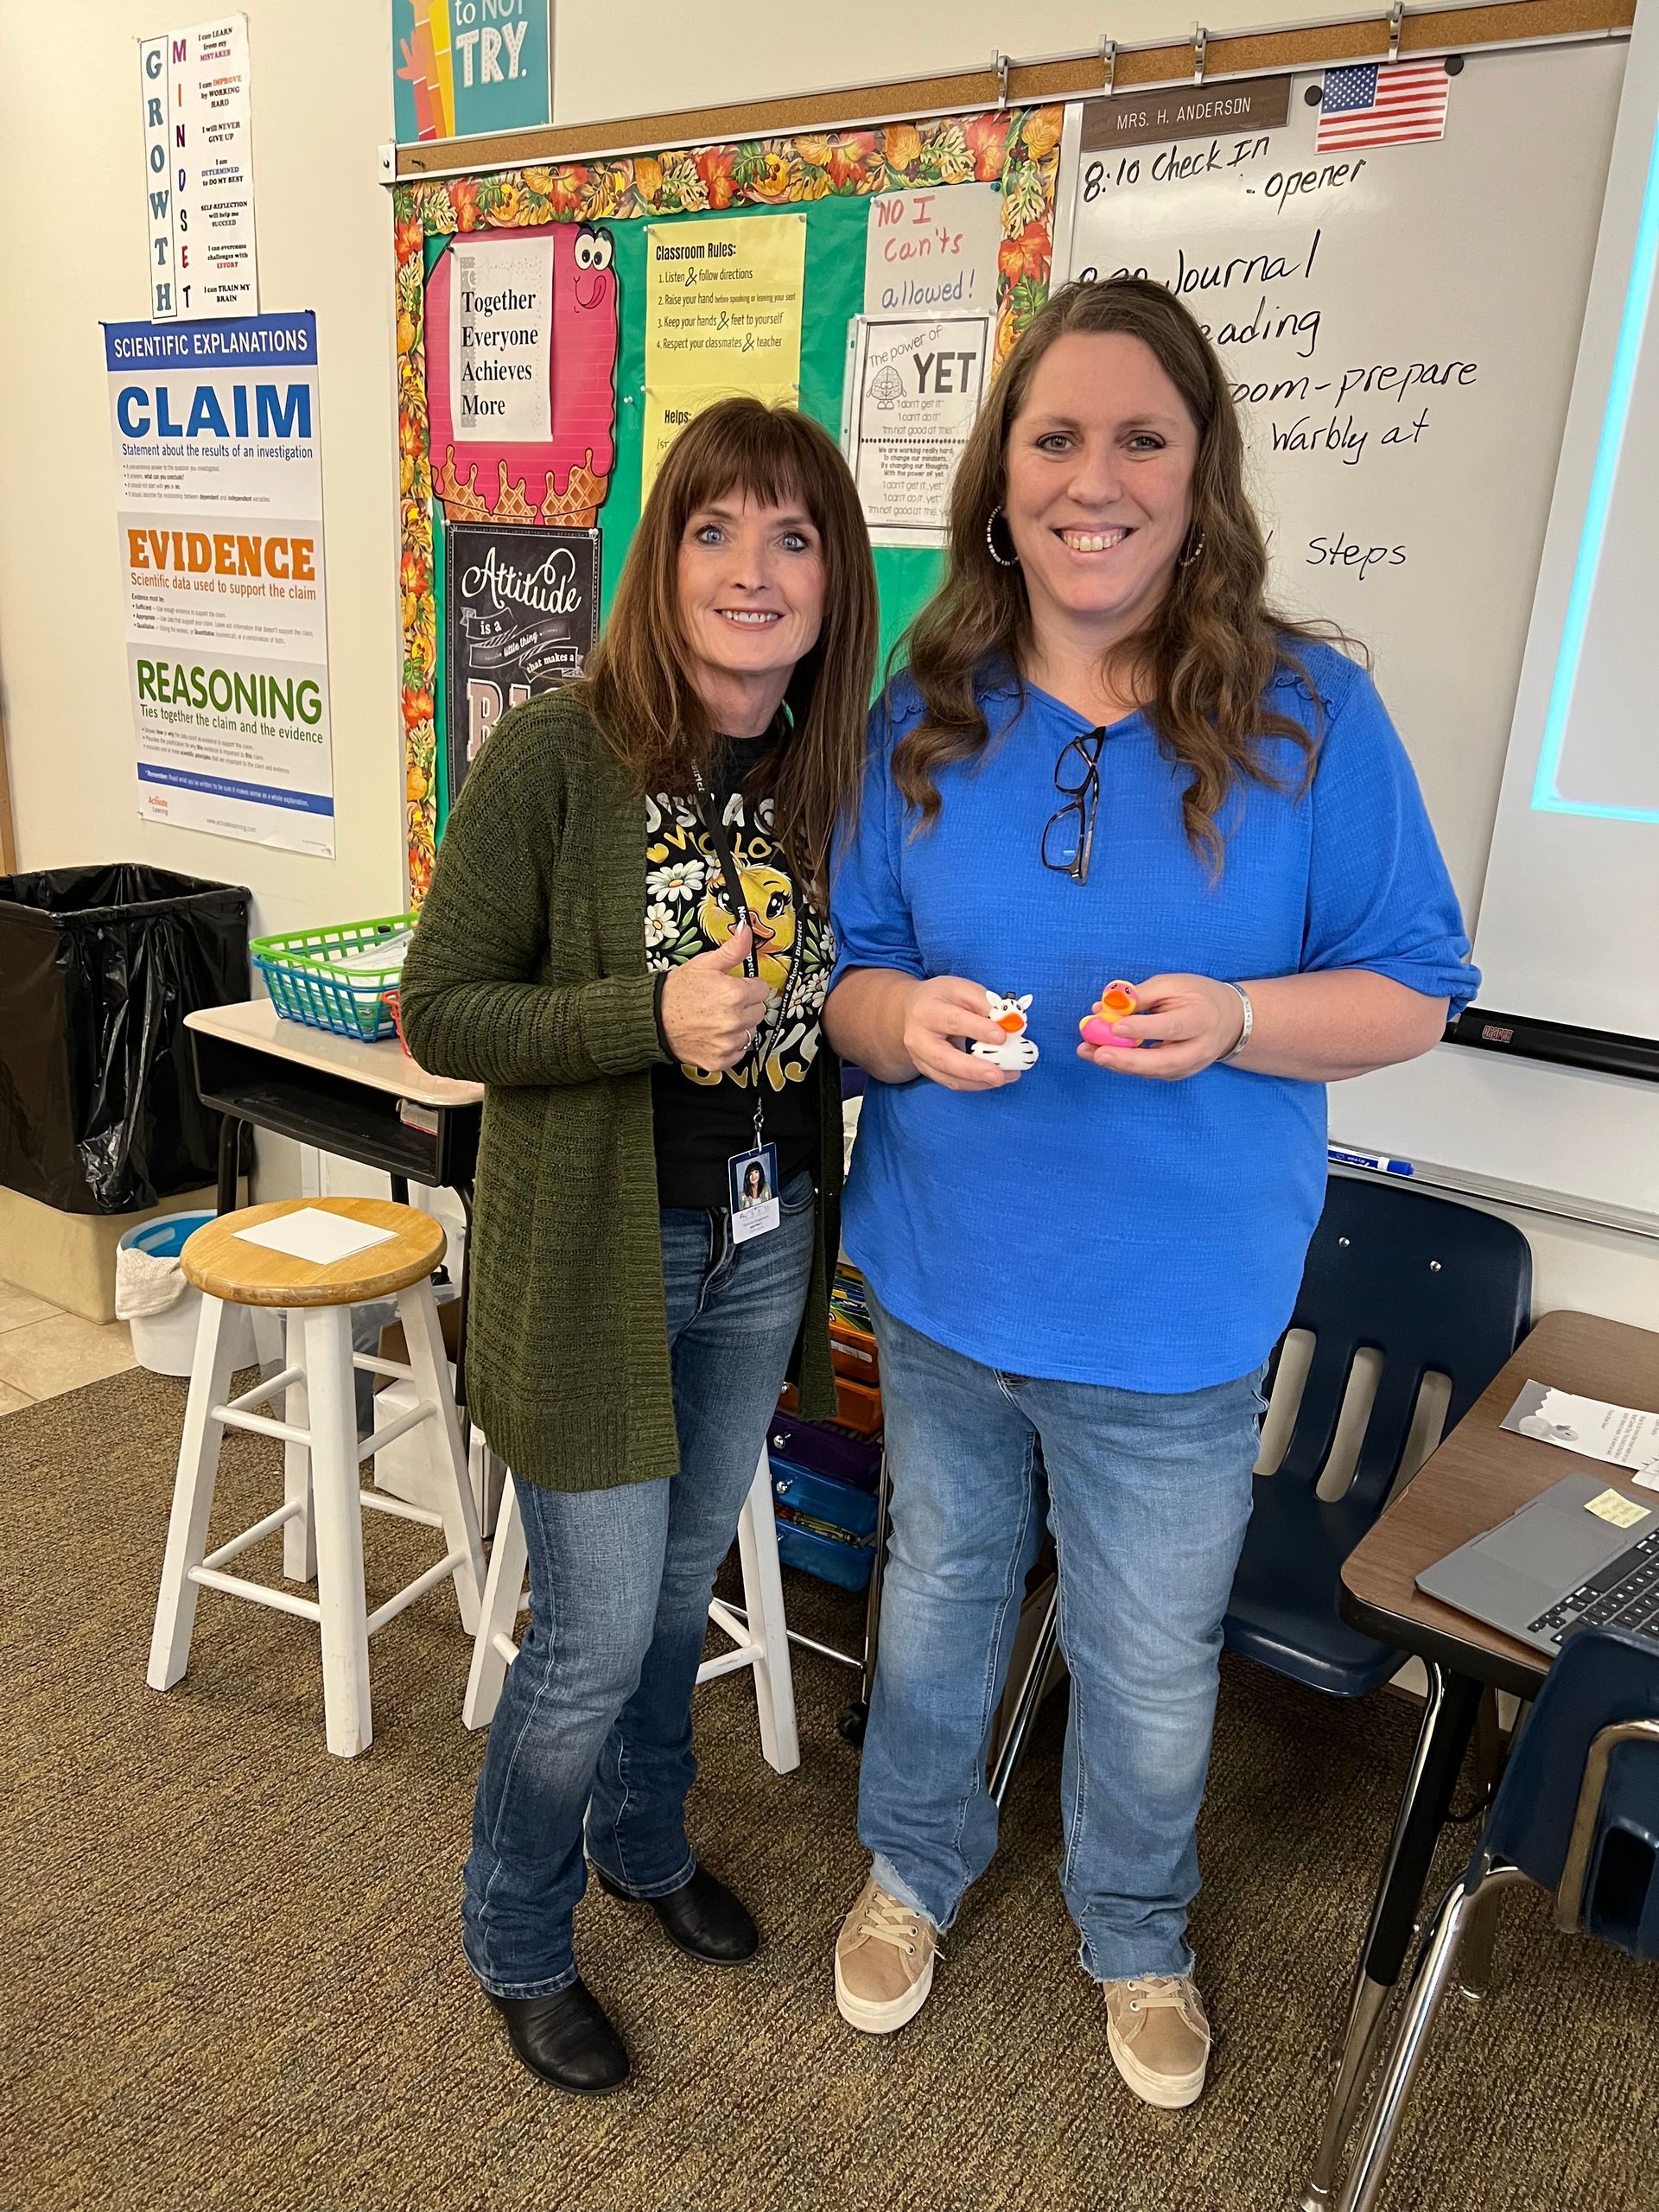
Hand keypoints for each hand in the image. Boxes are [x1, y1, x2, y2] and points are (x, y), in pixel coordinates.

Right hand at [660, 924, 770, 1071]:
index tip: (737, 988)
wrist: (653, 1019)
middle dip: (746, 1006)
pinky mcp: (720, 1059)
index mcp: (733, 994)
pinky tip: (715, 1034)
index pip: (762, 990)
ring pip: (751, 1032)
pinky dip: (730, 1045)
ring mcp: (727, 1042)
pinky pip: (739, 1052)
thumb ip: (732, 950)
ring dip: (739, 1026)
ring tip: (718, 1019)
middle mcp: (733, 1020)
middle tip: (725, 1003)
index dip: (749, 986)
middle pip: (759, 1012)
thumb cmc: (677, 992)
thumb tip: (746, 932)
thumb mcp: (704, 964)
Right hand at [901, 975, 1023, 1091]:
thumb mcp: (961, 988)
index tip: (1003, 1036)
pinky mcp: (928, 1071)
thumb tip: (1010, 1022)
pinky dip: (976, 1084)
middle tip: (998, 1075)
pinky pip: (953, 1083)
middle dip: (974, 1069)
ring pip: (949, 1078)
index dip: (978, 1029)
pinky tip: (996, 1078)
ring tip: (1006, 1076)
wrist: (911, 1010)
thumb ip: (985, 1003)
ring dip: (980, 1081)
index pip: (953, 1021)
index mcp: (926, 1011)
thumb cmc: (940, 998)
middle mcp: (918, 1039)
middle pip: (944, 1059)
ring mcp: (921, 1059)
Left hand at [1077, 972, 1245, 1081]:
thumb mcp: (1172, 984)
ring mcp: (1190, 1066)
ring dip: (1119, 1064)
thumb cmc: (1196, 996)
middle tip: (1098, 1053)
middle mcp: (1199, 1048)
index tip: (1115, 1026)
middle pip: (1163, 1061)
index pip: (1172, 1027)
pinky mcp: (1178, 1074)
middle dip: (1127, 1059)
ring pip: (1152, 1071)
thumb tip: (1105, 1006)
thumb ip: (1140, 996)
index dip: (1143, 1029)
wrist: (1227, 1021)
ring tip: (1089, 1052)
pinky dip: (1124, 1065)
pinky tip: (1102, 1055)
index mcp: (1201, 1019)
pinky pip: (1148, 1073)